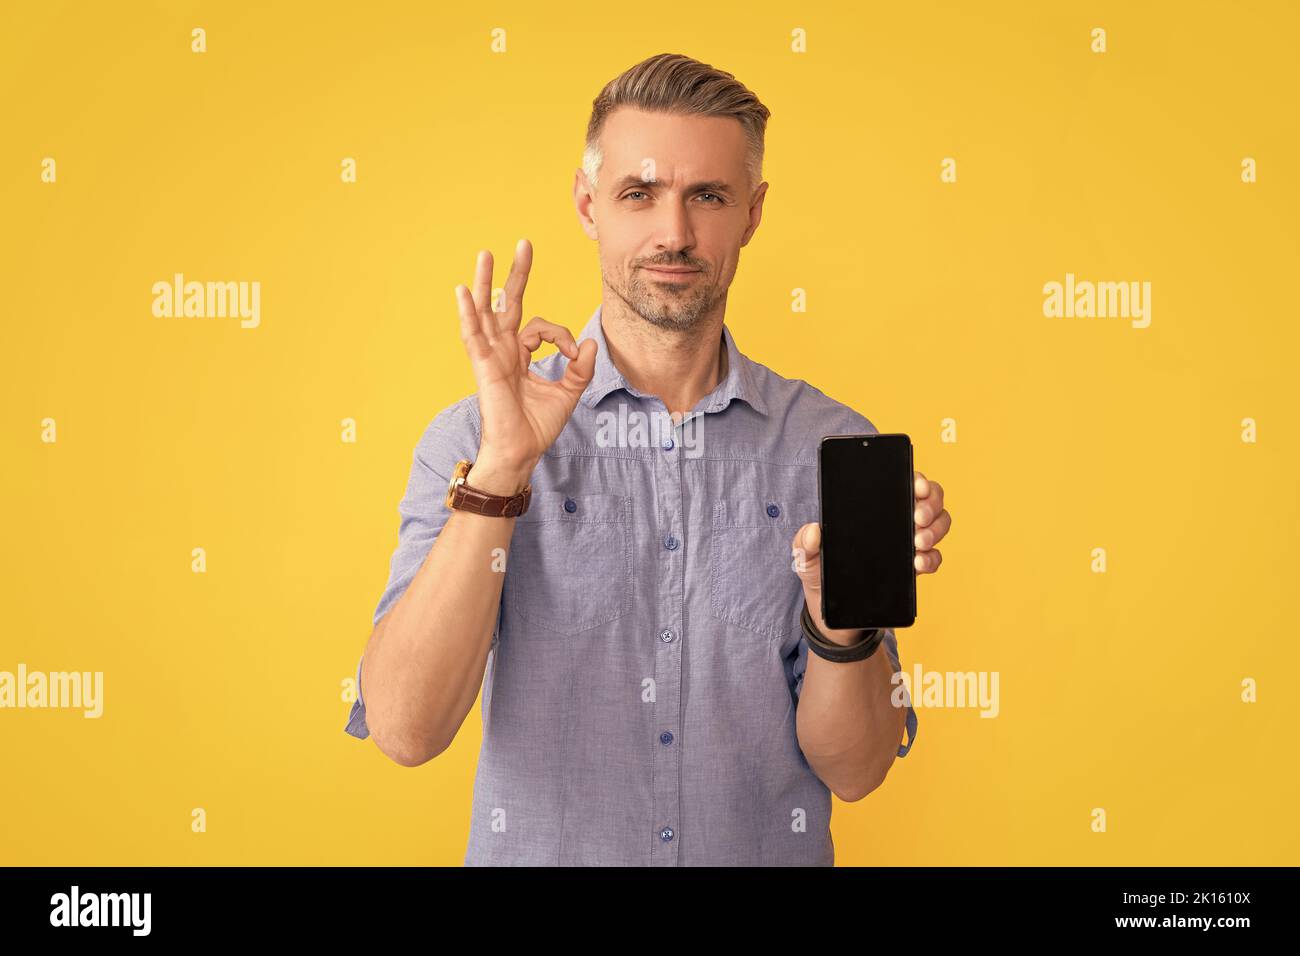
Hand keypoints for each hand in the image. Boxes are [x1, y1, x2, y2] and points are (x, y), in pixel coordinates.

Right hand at [454, 240, 597, 475]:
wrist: (521, 452)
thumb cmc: (537, 427)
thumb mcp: (567, 393)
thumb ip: (580, 369)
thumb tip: (591, 343)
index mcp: (520, 355)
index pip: (541, 327)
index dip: (561, 335)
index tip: (574, 353)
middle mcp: (503, 350)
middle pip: (507, 304)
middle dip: (516, 274)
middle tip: (524, 244)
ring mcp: (491, 356)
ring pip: (486, 312)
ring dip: (485, 282)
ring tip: (485, 254)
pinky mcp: (484, 366)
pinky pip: (473, 336)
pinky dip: (467, 313)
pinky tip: (463, 292)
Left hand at [790, 470, 950, 642]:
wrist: (834, 615)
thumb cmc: (822, 573)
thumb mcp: (806, 557)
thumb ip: (804, 543)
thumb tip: (814, 531)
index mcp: (873, 508)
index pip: (902, 483)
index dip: (916, 479)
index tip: (917, 485)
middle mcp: (896, 520)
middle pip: (929, 500)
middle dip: (930, 505)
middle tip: (917, 518)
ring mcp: (909, 543)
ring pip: (938, 524)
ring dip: (935, 530)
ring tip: (918, 542)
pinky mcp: (914, 568)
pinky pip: (935, 558)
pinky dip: (932, 559)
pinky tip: (918, 563)